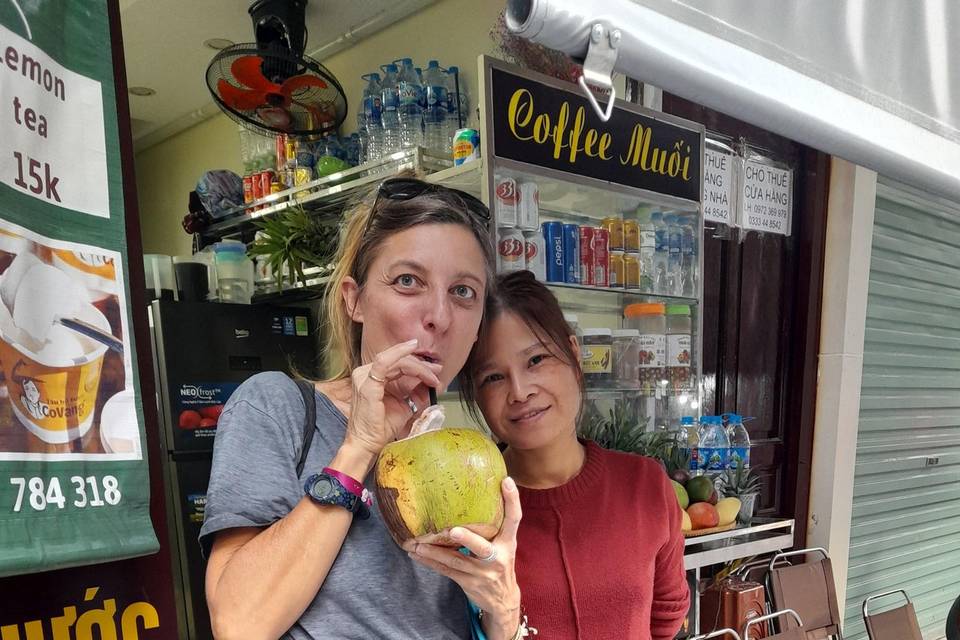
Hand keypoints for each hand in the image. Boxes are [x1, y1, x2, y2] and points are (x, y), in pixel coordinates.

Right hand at [344, 339, 441, 457]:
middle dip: (421, 365)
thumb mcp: (405, 406)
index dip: (418, 366)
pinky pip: (384, 363)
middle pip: (398, 361)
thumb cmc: (381, 428)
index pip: (397, 364)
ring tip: (432, 375)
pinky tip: (411, 347)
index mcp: (372, 378)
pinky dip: (400, 353)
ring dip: (418, 366)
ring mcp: (364, 378)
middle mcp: (365, 374)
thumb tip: (431, 383)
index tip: (435, 372)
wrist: (367, 445)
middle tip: (437, 370)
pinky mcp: (367, 384)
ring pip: (396, 362)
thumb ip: (416, 393)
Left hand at [408, 477, 522, 639]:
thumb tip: (479, 493)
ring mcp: (482, 573)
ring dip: (433, 552)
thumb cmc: (500, 563)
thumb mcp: (504, 544)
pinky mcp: (468, 582)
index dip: (512, 501)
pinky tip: (416, 553)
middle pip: (482, 547)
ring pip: (455, 561)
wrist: (503, 599)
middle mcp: (497, 558)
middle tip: (452, 531)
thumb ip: (495, 525)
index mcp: (508, 543)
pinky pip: (446, 570)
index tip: (506, 482)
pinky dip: (429, 562)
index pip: (514, 520)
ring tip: (416, 543)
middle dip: (467, 539)